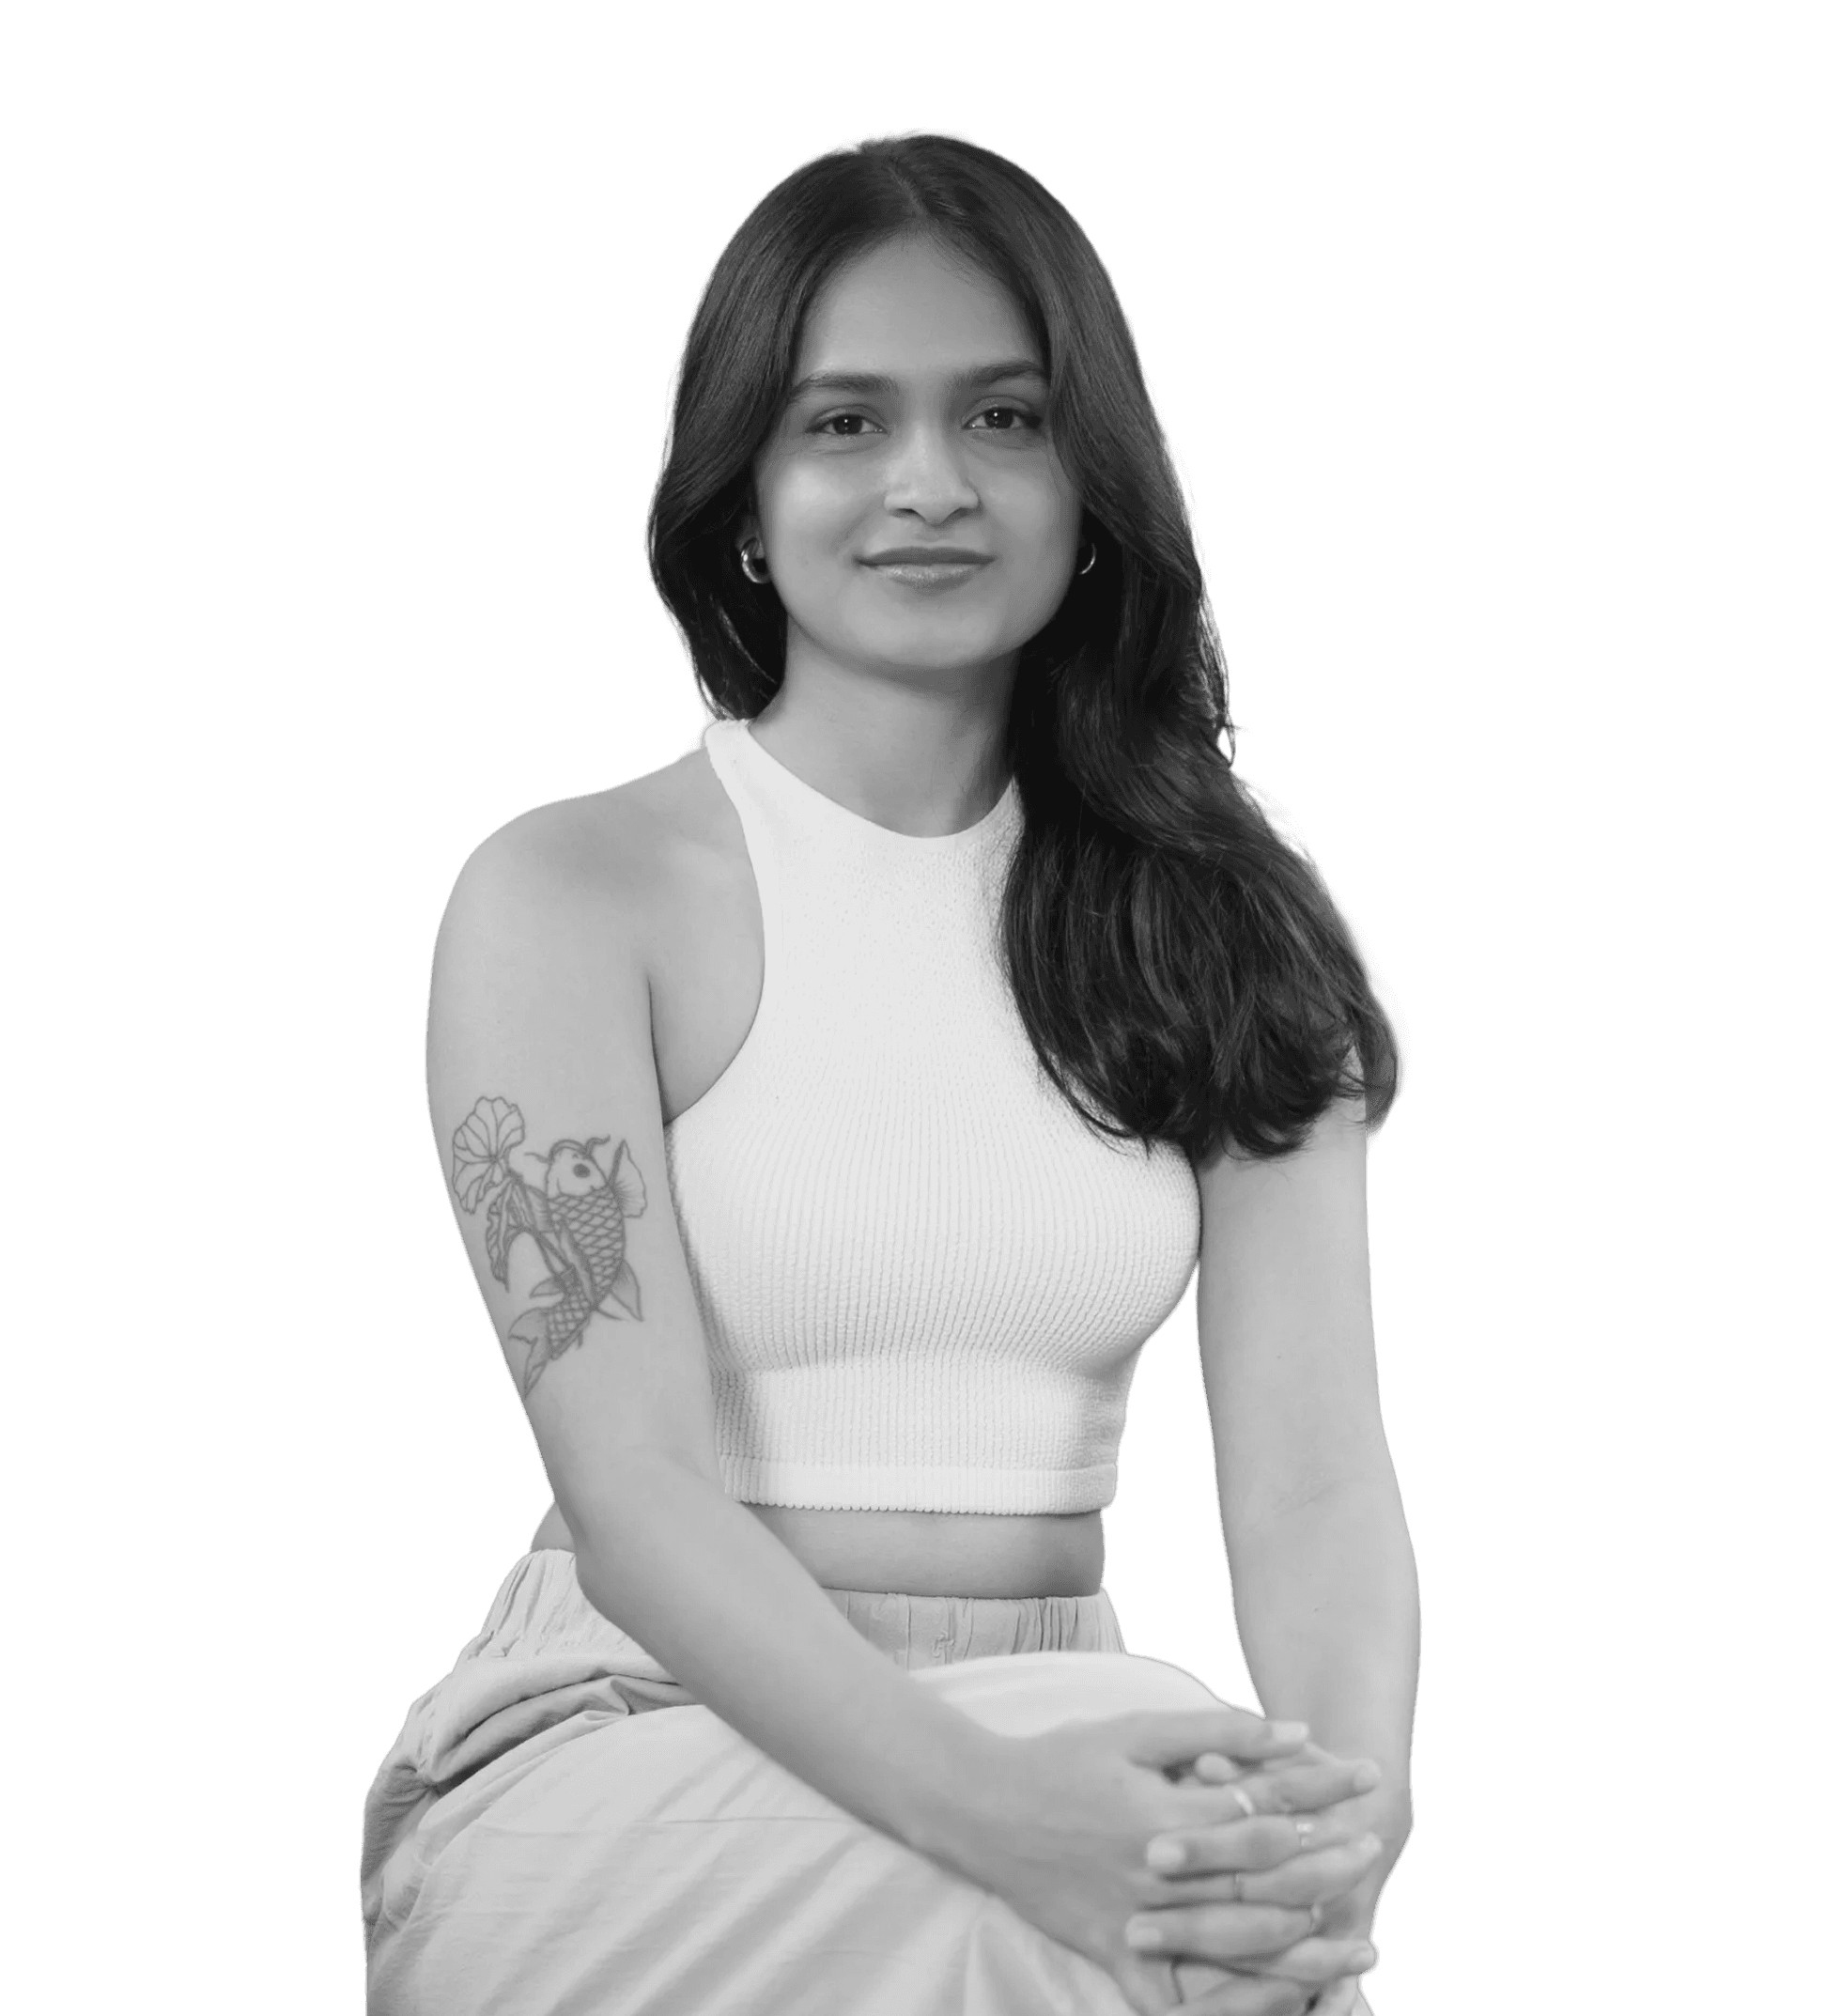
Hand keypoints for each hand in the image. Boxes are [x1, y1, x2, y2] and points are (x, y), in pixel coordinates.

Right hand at [937, 1708, 1379, 2015]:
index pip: (1262, 1807)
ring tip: (1359, 1942)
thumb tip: (1295, 1731)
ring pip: (1236, 1948)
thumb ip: (1214, 1729)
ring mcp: (1137, 1924)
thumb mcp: (1133, 1729)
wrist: (981, 1811)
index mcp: (1163, 1813)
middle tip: (1376, 1848)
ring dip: (1305, 1946)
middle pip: (1261, 1882)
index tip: (1366, 1775)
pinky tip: (1282, 2008)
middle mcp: (1158, 1875)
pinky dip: (1233, 2011)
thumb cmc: (1061, 1760)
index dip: (1320, 1790)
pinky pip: (1179, 2003)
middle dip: (1328, 1865)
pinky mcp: (1117, 1958)